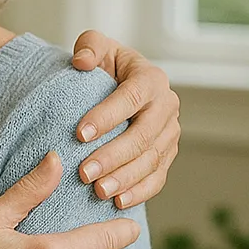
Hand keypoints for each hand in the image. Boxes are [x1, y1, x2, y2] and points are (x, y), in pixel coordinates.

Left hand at [71, 30, 180, 208]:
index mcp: (150, 78)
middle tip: (84, 173)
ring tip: (98, 191)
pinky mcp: (166, 154)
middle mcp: (166, 106)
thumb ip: (88, 46)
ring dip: (125, 178)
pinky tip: (118, 202)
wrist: (115, 83)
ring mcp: (169, 133)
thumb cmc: (102, 63)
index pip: (129, 99)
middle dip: (113, 156)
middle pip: (142, 136)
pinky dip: (140, 192)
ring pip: (151, 160)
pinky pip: (158, 177)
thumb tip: (82, 62)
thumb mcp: (95, 46)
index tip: (79, 135)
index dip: (106, 117)